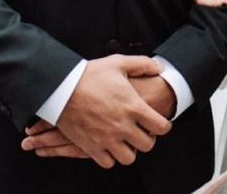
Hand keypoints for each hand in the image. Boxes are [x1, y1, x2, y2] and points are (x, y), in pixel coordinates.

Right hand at [21, 55, 170, 167]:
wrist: (61, 88)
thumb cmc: (89, 75)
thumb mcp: (118, 63)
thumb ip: (142, 64)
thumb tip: (159, 68)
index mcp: (133, 106)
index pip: (161, 126)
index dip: (164, 125)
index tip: (160, 123)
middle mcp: (122, 126)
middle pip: (147, 145)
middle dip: (148, 138)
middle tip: (143, 131)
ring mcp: (107, 139)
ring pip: (129, 158)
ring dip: (130, 149)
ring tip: (127, 140)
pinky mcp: (91, 147)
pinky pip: (108, 163)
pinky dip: (111, 157)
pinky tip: (110, 145)